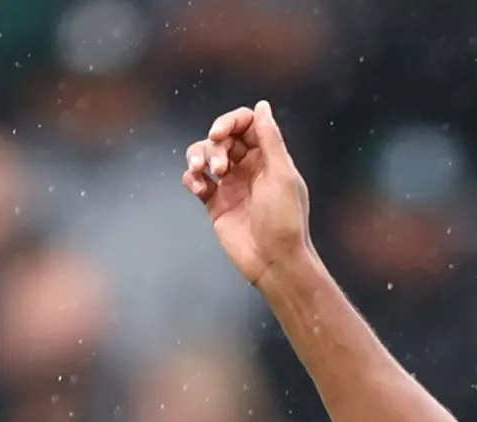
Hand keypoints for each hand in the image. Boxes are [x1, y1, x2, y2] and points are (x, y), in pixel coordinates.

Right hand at [184, 102, 312, 289]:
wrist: (274, 261)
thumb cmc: (284, 220)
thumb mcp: (281, 174)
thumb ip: (270, 138)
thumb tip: (262, 105)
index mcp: (268, 157)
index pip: (246, 124)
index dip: (230, 121)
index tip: (219, 133)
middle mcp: (249, 167)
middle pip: (222, 137)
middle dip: (214, 145)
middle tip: (219, 167)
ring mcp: (231, 184)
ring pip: (205, 155)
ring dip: (197, 157)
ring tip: (201, 173)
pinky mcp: (215, 203)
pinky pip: (196, 181)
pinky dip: (192, 179)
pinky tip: (198, 188)